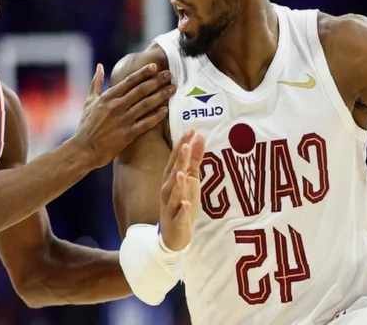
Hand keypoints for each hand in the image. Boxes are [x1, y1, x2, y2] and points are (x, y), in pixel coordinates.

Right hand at [75, 63, 175, 167]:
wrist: (83, 149)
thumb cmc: (86, 126)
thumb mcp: (89, 102)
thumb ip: (95, 83)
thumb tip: (100, 66)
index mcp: (107, 97)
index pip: (129, 81)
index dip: (143, 73)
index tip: (155, 66)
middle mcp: (116, 106)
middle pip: (141, 90)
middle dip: (157, 81)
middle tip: (170, 75)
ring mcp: (122, 120)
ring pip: (146, 105)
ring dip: (161, 96)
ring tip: (172, 89)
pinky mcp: (127, 135)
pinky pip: (146, 123)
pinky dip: (156, 116)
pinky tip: (166, 110)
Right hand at [159, 128, 206, 251]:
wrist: (172, 235)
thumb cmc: (182, 202)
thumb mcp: (191, 179)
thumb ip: (194, 159)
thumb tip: (199, 136)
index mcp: (171, 179)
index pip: (175, 159)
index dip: (182, 145)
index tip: (192, 130)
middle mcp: (168, 191)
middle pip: (172, 173)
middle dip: (178, 160)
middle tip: (185, 145)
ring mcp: (170, 207)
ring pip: (172, 194)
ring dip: (177, 183)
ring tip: (182, 173)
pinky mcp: (176, 222)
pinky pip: (179, 215)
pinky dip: (182, 210)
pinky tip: (187, 204)